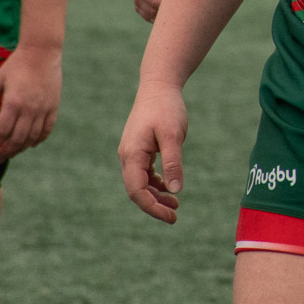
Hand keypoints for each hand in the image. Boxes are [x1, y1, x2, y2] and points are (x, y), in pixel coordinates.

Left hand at [0, 42, 62, 161]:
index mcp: (13, 103)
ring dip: (21, 148)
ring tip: (12, 152)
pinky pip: (47, 129)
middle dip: (6, 151)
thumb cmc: (17, 64)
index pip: (1, 132)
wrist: (42, 52)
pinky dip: (39, 139)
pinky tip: (32, 144)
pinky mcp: (53, 107)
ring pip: (32, 137)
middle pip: (16, 139)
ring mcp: (43, 109)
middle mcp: (29, 110)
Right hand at [119, 83, 187, 223]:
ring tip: (175, 204)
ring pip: (140, 183)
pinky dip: (155, 183)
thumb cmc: (166, 108)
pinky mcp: (139, 149)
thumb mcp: (173, 136)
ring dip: (155, 195)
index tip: (171, 216)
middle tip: (175, 215)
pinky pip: (144, 173)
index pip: (136, 190)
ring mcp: (132, 153)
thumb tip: (175, 191)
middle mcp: (127, 156)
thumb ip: (173, 163)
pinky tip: (169, 188)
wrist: (159, 86)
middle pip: (136, 190)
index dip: (152, 207)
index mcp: (132, 154)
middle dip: (154, 205)